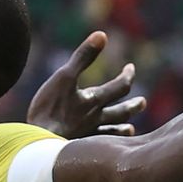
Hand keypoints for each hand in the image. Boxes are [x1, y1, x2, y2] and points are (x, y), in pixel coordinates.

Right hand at [27, 31, 146, 138]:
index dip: (127, 75)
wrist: (39, 144)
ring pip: (113, 130)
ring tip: (131, 126)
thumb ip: (83, 57)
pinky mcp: (79, 147)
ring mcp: (89, 134)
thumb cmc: (49, 109)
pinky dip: (107, 143)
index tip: (130, 68)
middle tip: (143, 101)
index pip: (120, 86)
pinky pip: (99, 145)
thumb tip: (102, 35)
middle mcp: (96, 118)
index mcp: (94, 100)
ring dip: (124, 126)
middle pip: (121, 111)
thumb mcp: (63, 77)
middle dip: (133, 104)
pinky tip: (110, 145)